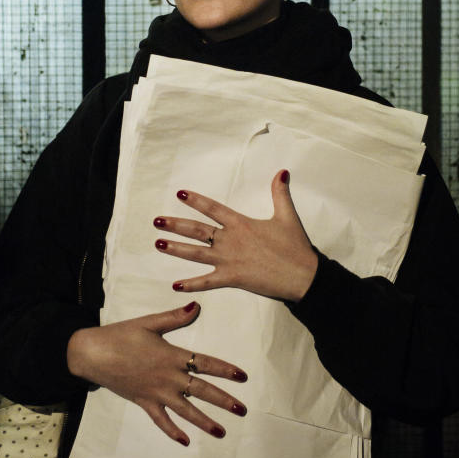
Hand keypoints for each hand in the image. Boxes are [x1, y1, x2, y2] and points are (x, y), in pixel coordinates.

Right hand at [66, 300, 247, 445]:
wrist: (92, 353)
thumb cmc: (120, 335)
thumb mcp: (149, 323)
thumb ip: (174, 317)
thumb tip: (197, 306)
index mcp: (171, 356)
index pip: (205, 363)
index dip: (225, 370)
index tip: (243, 377)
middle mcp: (167, 377)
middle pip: (201, 391)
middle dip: (223, 401)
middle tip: (242, 411)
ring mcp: (156, 393)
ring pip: (185, 411)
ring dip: (204, 422)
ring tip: (222, 432)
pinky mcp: (143, 402)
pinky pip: (160, 420)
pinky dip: (172, 432)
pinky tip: (185, 442)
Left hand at [152, 170, 318, 302]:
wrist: (302, 276)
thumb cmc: (295, 247)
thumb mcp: (287, 216)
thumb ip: (280, 194)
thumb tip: (282, 172)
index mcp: (241, 224)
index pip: (213, 208)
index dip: (195, 200)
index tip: (180, 193)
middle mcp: (230, 240)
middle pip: (197, 230)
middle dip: (175, 224)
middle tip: (156, 221)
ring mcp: (229, 260)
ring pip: (196, 253)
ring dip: (176, 248)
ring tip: (158, 244)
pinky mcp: (232, 279)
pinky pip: (207, 282)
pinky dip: (191, 284)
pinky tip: (176, 285)